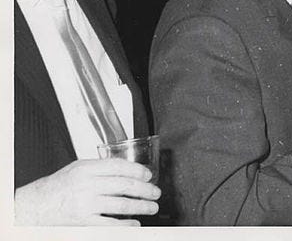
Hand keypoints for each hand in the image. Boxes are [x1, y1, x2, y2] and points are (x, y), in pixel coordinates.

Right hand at [14, 158, 160, 225]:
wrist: (35, 206)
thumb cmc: (58, 186)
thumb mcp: (78, 168)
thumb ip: (100, 167)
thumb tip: (128, 169)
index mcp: (86, 168)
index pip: (119, 166)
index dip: (137, 170)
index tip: (148, 175)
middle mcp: (86, 185)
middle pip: (124, 185)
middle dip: (145, 189)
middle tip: (155, 192)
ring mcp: (85, 204)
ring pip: (121, 204)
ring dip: (141, 206)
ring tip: (151, 207)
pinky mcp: (83, 221)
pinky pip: (110, 224)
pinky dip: (126, 224)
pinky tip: (134, 224)